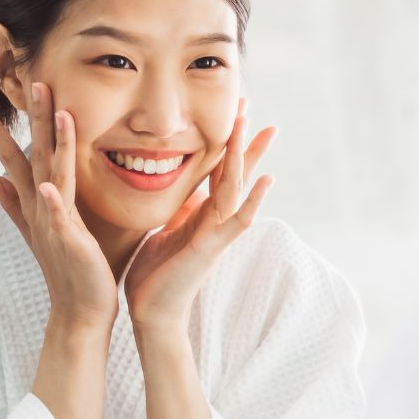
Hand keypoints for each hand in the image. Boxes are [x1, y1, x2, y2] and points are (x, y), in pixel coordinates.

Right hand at [0, 82, 119, 329]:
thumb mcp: (37, 228)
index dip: (2, 129)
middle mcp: (41, 208)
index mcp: (37, 202)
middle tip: (32, 80)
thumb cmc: (66, 269)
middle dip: (33, 119)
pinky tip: (48, 187)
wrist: (79, 310)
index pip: (17, 157)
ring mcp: (52, 223)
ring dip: (52, 144)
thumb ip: (11, 201)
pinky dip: (53, 203)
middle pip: (34, 155)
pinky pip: (59, 219)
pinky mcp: (68, 242)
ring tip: (55, 113)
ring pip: (51, 175)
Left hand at [124, 97, 275, 330]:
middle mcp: (214, 221)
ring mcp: (216, 234)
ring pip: (237, 188)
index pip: (217, 170)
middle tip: (249, 103)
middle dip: (243, 139)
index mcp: (200, 215)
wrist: (151, 314)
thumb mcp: (165, 232)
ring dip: (247, 157)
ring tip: (260, 128)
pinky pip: (237, 221)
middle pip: (234, 172)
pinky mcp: (211, 248)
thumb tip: (190, 192)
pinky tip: (267, 180)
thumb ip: (181, 212)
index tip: (232, 112)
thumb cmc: (155, 277)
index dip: (225, 142)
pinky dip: (252, 201)